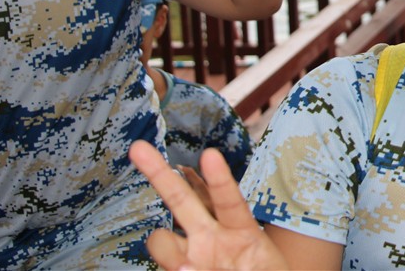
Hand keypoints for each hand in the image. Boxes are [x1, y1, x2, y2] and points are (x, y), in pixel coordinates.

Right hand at [129, 140, 287, 270]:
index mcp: (242, 230)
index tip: (209, 154)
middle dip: (160, 173)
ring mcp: (193, 254)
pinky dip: (172, 265)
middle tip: (139, 147)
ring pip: (162, 239)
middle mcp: (213, 236)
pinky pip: (167, 262)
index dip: (219, 179)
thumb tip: (186, 267)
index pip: (229, 201)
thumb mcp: (265, 269)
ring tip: (184, 268)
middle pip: (182, 200)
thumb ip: (236, 266)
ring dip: (165, 247)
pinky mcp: (181, 270)